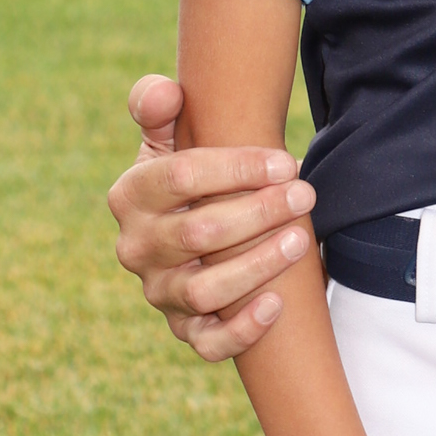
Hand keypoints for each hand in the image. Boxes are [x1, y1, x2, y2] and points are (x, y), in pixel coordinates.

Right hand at [108, 75, 315, 358]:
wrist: (196, 229)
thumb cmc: (188, 178)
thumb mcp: (168, 138)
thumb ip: (158, 106)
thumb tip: (165, 93)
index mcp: (130, 196)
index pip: (179, 178)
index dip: (236, 169)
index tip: (284, 162)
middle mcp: (137, 249)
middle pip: (197, 233)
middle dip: (258, 212)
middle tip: (305, 194)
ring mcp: (159, 293)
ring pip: (204, 291)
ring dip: (257, 266)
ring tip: (301, 240)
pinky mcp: (186, 329)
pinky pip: (208, 342)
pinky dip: (241, 330)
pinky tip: (277, 304)